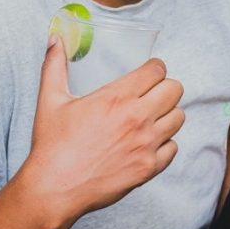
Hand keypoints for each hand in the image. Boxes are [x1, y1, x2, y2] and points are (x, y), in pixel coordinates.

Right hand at [20, 35, 184, 221]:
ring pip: (179, 118)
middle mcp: (137, 118)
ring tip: (152, 117)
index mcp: (117, 98)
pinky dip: (164, 144)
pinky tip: (148, 143)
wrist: (54, 188)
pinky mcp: (148, 168)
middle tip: (152, 93)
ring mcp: (146, 145)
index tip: (148, 73)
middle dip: (164, 87)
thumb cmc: (52, 145)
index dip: (154, 68)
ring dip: (167, 114)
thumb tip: (55, 39)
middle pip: (175, 89)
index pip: (157, 70)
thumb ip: (54, 66)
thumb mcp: (50, 99)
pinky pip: (173, 148)